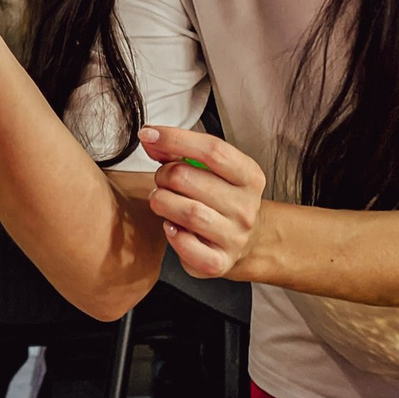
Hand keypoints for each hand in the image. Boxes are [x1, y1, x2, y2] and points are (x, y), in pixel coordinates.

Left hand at [140, 123, 270, 281]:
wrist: (243, 241)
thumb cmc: (220, 199)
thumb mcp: (211, 170)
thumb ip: (181, 151)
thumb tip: (151, 138)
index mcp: (249, 176)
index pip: (212, 150)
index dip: (175, 139)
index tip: (149, 134)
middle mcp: (246, 206)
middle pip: (189, 179)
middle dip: (163, 175)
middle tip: (161, 180)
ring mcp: (235, 236)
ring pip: (187, 212)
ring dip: (162, 202)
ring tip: (161, 201)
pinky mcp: (219, 262)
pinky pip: (186, 246)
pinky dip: (172, 234)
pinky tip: (171, 227)